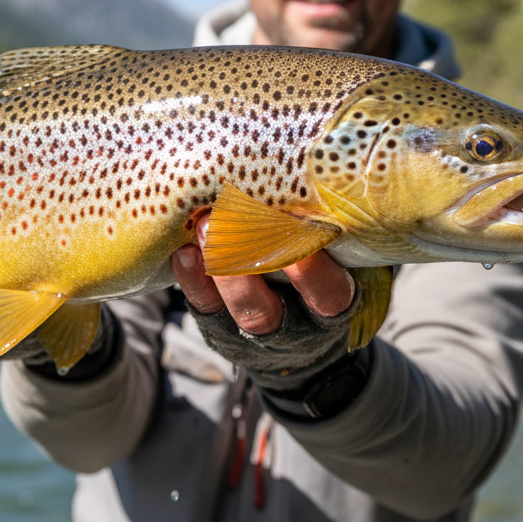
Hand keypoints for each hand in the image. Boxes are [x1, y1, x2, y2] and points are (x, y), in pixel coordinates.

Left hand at [170, 213, 356, 388]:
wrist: (295, 343)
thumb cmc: (320, 281)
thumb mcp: (338, 265)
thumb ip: (326, 236)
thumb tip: (315, 178)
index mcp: (329, 310)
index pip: (328, 295)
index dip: (313, 269)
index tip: (301, 231)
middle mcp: (290, 328)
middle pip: (264, 310)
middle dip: (245, 265)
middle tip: (232, 218)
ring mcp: (248, 331)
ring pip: (229, 307)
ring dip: (216, 264)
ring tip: (205, 224)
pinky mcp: (216, 325)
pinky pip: (202, 304)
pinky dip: (192, 276)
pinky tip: (184, 250)